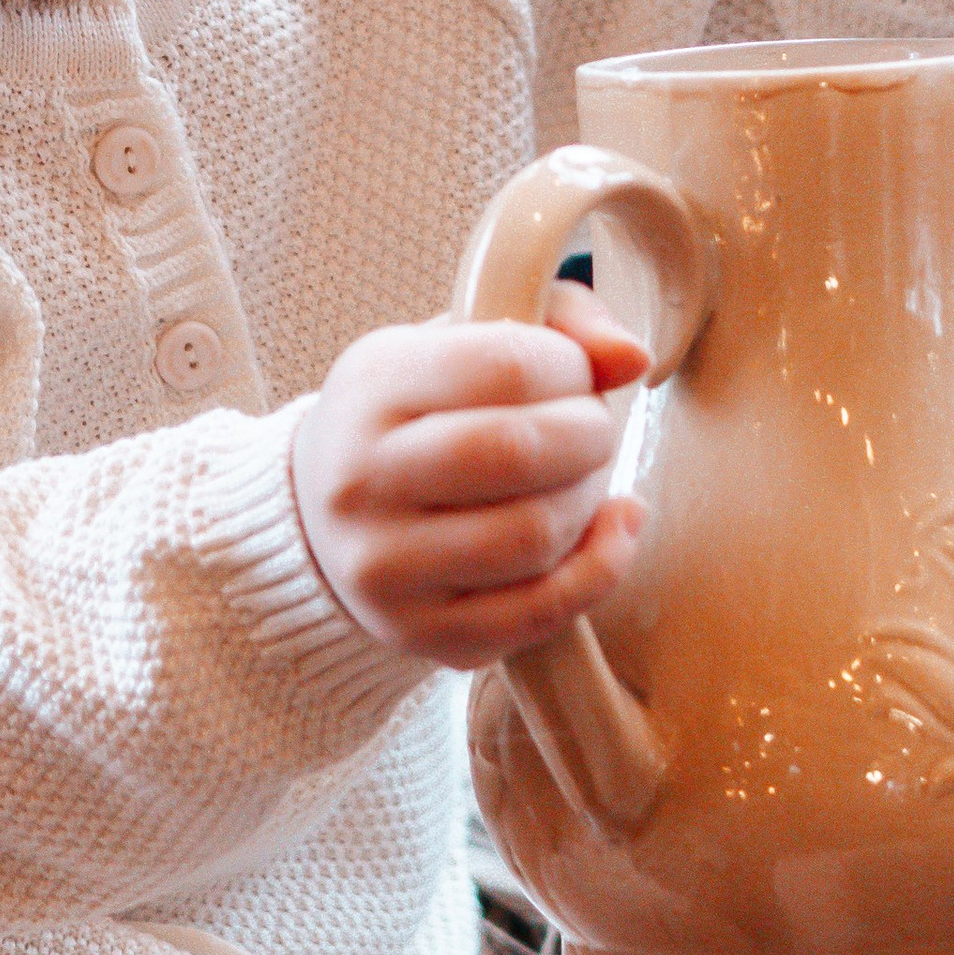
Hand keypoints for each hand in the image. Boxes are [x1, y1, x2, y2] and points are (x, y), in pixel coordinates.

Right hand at [291, 288, 650, 668]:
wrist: (322, 513)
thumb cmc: (421, 413)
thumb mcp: (466, 338)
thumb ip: (560, 323)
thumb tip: (631, 357)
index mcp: (372, 386)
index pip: (508, 365)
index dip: (572, 368)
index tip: (575, 377)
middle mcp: (363, 479)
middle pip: (521, 453)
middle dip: (591, 436)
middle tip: (593, 430)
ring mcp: (386, 567)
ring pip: (536, 536)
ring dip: (592, 501)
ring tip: (585, 479)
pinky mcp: (421, 632)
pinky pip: (542, 611)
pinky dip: (602, 567)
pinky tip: (613, 527)